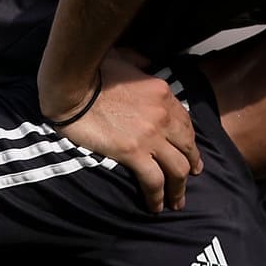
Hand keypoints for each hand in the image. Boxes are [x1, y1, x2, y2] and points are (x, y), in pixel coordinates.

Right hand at [48, 49, 200, 211]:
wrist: (73, 86)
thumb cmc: (93, 69)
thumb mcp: (125, 57)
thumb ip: (140, 61)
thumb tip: (146, 60)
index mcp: (163, 93)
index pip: (185, 122)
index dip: (190, 141)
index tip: (191, 152)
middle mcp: (163, 115)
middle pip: (187, 146)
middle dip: (192, 164)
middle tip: (192, 176)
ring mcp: (151, 135)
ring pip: (177, 168)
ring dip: (179, 188)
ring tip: (177, 202)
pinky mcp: (133, 152)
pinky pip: (154, 180)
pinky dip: (158, 197)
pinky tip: (156, 208)